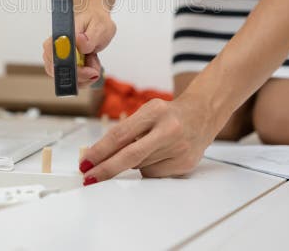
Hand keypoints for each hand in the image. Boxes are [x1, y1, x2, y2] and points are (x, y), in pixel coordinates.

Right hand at [42, 7, 115, 87]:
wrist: (94, 20)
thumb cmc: (95, 21)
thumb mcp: (99, 26)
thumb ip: (90, 36)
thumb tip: (78, 40)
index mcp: (60, 36)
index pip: (57, 59)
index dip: (74, 70)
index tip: (91, 71)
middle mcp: (53, 48)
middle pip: (60, 74)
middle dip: (82, 76)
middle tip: (95, 66)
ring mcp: (56, 59)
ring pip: (67, 79)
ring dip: (85, 76)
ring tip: (93, 60)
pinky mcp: (62, 66)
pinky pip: (72, 80)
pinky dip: (85, 77)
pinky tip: (90, 64)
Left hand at [79, 96, 215, 182]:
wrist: (203, 115)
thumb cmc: (168, 114)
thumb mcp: (147, 112)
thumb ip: (126, 131)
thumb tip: (100, 155)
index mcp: (155, 111)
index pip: (121, 134)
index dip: (100, 151)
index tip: (86, 162)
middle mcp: (169, 129)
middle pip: (130, 156)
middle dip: (106, 169)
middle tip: (90, 177)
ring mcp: (179, 148)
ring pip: (141, 167)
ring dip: (132, 164)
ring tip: (146, 148)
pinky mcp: (185, 164)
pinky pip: (155, 174)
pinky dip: (148, 168)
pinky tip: (158, 156)